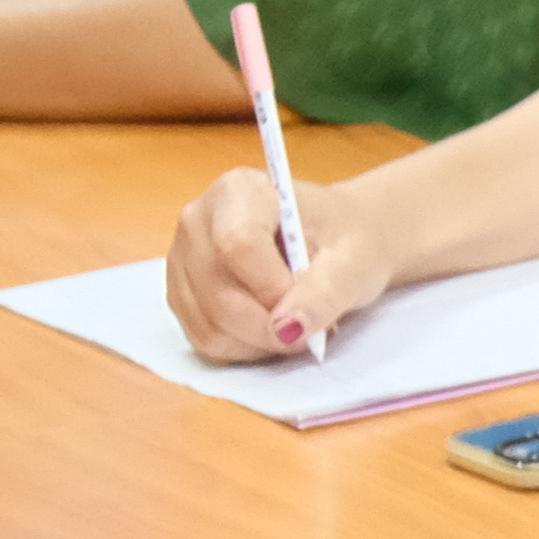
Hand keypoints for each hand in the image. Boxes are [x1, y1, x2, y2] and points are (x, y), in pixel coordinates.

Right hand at [167, 163, 398, 361]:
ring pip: (210, 324)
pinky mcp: (183, 296)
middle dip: (271, 324)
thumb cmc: (348, 239)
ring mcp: (183, 261)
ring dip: (262, 340)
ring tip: (298, 322)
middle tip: (314, 327)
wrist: (339, 241)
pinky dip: (246, 346)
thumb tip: (287, 328)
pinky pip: (205, 338)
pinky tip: (274, 328)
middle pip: (219, 292)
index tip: (308, 305)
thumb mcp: (355, 259)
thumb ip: (325, 291)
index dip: (272, 287)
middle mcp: (198, 222)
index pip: (237, 244)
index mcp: (240, 192)